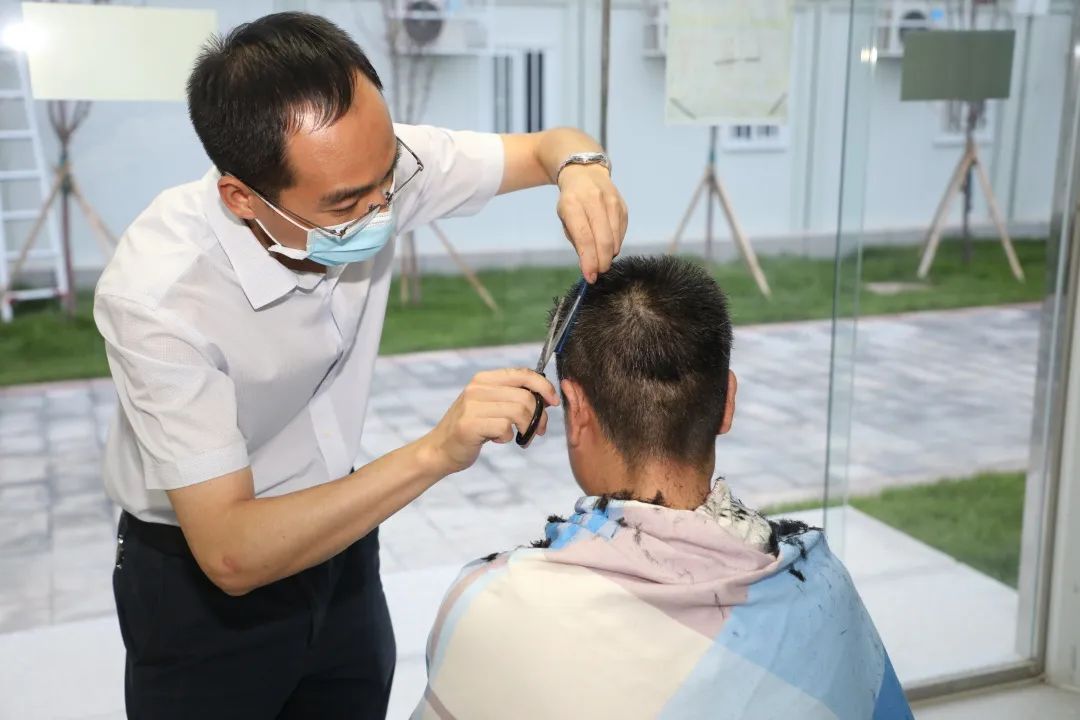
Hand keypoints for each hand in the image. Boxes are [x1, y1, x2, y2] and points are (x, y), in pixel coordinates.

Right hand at [420, 369, 559, 475]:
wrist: (440, 449)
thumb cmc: (472, 428)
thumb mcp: (490, 405)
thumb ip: (513, 397)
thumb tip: (546, 397)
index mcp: (484, 379)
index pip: (523, 374)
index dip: (544, 386)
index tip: (553, 402)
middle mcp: (477, 388)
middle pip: (525, 397)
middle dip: (538, 416)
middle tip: (538, 430)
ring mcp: (471, 406)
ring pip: (518, 412)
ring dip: (526, 428)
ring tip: (521, 437)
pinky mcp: (469, 425)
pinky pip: (504, 428)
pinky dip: (507, 438)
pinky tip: (498, 440)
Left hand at [556, 164, 627, 282]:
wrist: (585, 173)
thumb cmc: (572, 201)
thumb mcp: (564, 217)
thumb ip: (577, 240)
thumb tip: (589, 266)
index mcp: (573, 203)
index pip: (584, 238)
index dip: (589, 260)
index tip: (590, 277)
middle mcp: (594, 200)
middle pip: (603, 240)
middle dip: (601, 262)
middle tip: (598, 273)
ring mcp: (612, 202)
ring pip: (615, 238)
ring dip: (609, 255)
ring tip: (601, 259)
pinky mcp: (623, 206)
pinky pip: (621, 233)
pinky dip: (615, 244)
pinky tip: (607, 245)